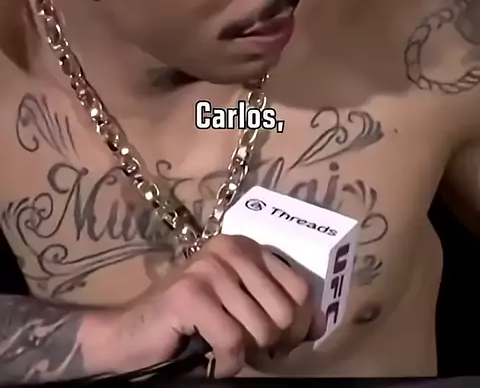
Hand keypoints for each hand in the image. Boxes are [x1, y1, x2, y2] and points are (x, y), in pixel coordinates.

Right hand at [105, 234, 324, 377]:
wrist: (131, 336)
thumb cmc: (192, 324)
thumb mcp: (242, 308)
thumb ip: (279, 307)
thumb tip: (322, 325)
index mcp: (247, 247)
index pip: (301, 289)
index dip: (298, 327)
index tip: (279, 345)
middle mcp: (230, 248)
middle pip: (285, 312)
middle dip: (271, 345)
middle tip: (246, 351)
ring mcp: (209, 268)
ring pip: (262, 330)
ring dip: (246, 356)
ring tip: (223, 351)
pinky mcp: (190, 293)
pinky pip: (233, 342)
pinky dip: (226, 363)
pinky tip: (208, 357)